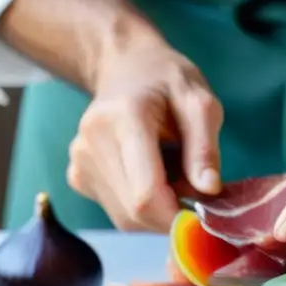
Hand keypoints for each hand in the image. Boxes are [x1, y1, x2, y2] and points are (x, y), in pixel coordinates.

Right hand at [66, 40, 223, 231]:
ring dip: (156, 211)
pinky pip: (116, 211)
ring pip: (125, 218)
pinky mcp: (76, 176)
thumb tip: (209, 190)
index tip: (202, 216)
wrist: (124, 67)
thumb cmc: (168, 82)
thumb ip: (205, 148)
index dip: (176, 218)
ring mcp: (79, 162)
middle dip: (170, 215)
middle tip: (190, 188)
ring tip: (168, 174)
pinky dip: (140, 208)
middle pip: (135, 212)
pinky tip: (147, 175)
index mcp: (125, 120)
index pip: (146, 194)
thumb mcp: (200, 103)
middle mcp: (92, 143)